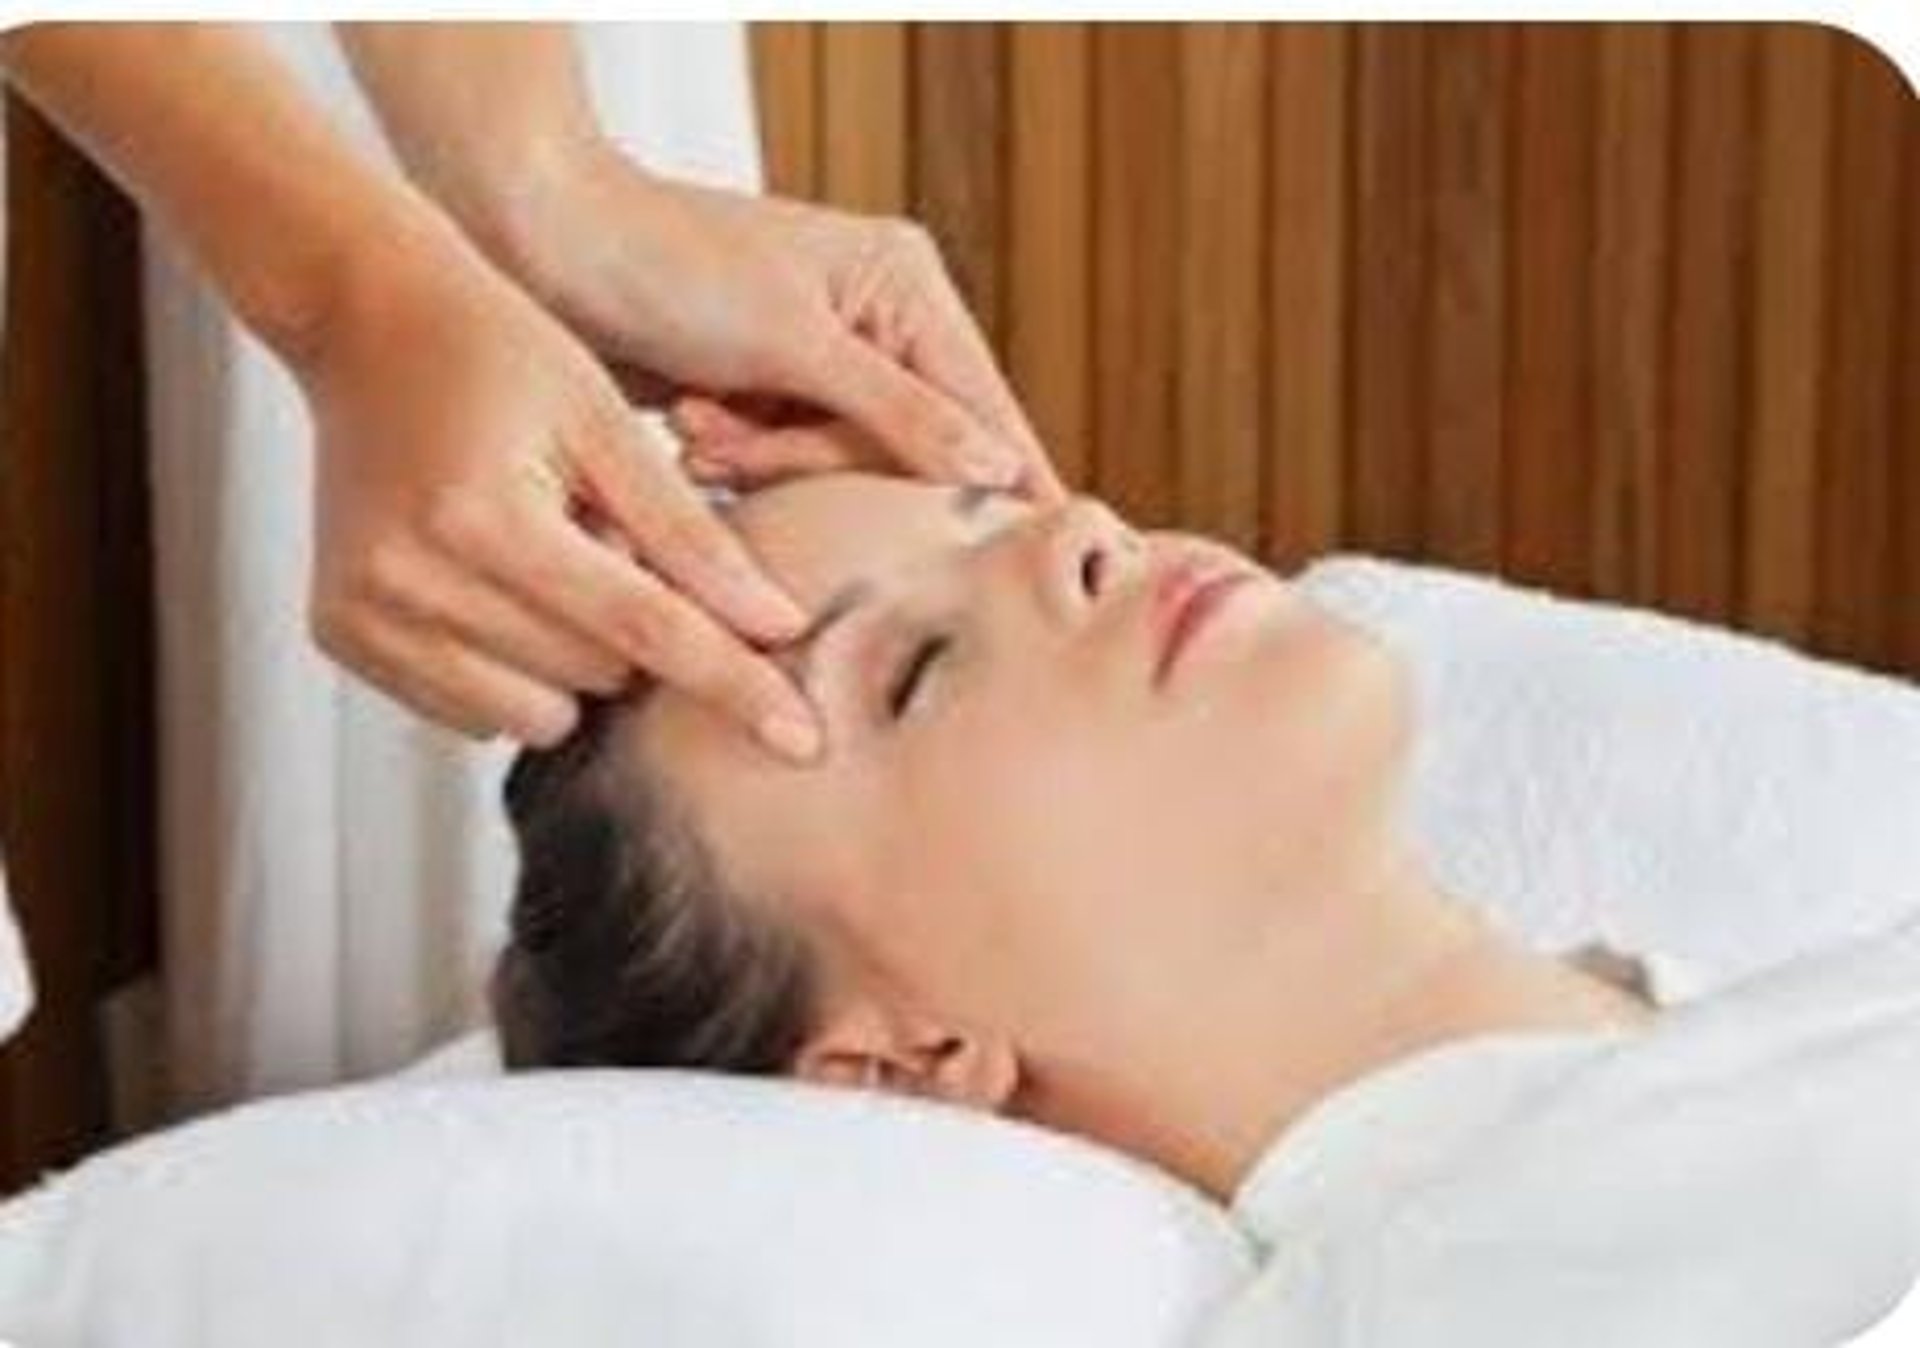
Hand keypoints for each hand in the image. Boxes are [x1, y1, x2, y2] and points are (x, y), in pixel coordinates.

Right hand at [299, 222, 822, 756]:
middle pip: (597, 677)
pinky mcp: (340, 637)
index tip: (805, 742)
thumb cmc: (498, 355)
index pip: (644, 630)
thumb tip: (778, 627)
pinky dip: (512, 667)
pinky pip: (474, 714)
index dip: (735, 684)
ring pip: (539, 715)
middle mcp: (410, 579)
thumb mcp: (608, 422)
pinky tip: (498, 586)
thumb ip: (691, 534)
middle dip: (636, 632)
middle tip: (607, 540)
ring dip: (574, 658)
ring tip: (549, 561)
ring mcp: (365, 616)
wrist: (366, 323)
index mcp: (482, 516)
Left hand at [475, 137, 1064, 501]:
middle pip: (910, 453)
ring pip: (842, 470)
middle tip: (743, 445)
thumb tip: (998, 469)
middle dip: (823, 463)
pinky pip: (786, 466)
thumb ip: (898, 412)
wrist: (542, 241)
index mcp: (906, 289)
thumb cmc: (663, 262)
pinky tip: (691, 428)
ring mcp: (823, 366)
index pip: (983, 410)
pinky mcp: (768, 397)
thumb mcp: (791, 339)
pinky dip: (739, 459)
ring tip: (701, 427)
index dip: (1001, 482)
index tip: (1032, 552)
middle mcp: (879, 326)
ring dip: (769, 463)